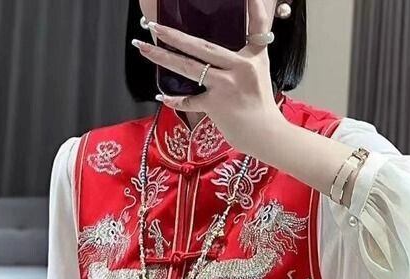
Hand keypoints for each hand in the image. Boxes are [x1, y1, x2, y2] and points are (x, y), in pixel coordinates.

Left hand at [133, 0, 284, 158]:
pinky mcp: (216, 106)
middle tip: (154, 26)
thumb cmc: (260, 103)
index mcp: (252, 56)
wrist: (266, 135)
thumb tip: (231, 31)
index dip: (253, 7)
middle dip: (175, 35)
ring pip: (190, 68)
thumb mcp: (260, 69)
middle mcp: (239, 67)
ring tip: (144, 48)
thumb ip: (249, 47)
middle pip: (202, 47)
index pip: (256, 25)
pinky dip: (177, 100)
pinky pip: (191, 101)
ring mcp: (226, 87)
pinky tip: (162, 96)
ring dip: (163, 57)